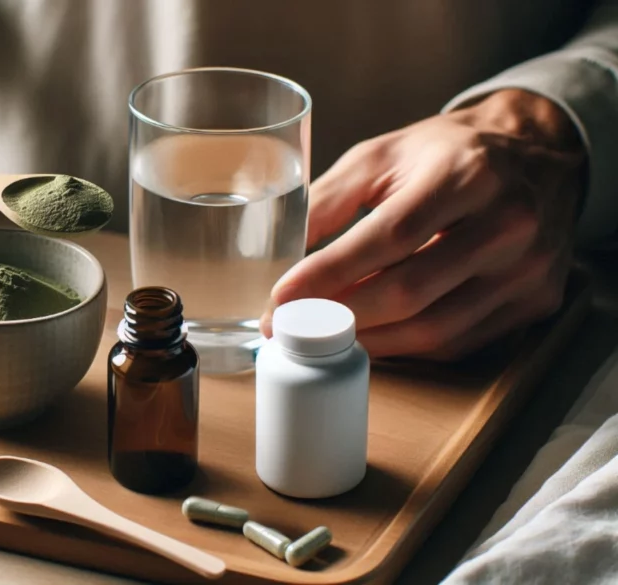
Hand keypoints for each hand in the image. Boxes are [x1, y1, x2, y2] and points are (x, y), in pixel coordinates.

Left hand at [262, 90, 585, 359]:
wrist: (539, 155)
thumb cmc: (447, 154)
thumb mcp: (383, 155)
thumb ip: (328, 199)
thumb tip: (279, 254)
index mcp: (467, 174)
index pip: (390, 236)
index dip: (330, 272)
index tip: (282, 297)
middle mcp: (508, 223)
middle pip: (410, 291)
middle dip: (340, 315)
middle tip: (292, 325)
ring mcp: (529, 268)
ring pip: (434, 329)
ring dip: (368, 339)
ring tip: (323, 333)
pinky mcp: (536, 301)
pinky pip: (457, 342)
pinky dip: (405, 346)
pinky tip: (371, 335)